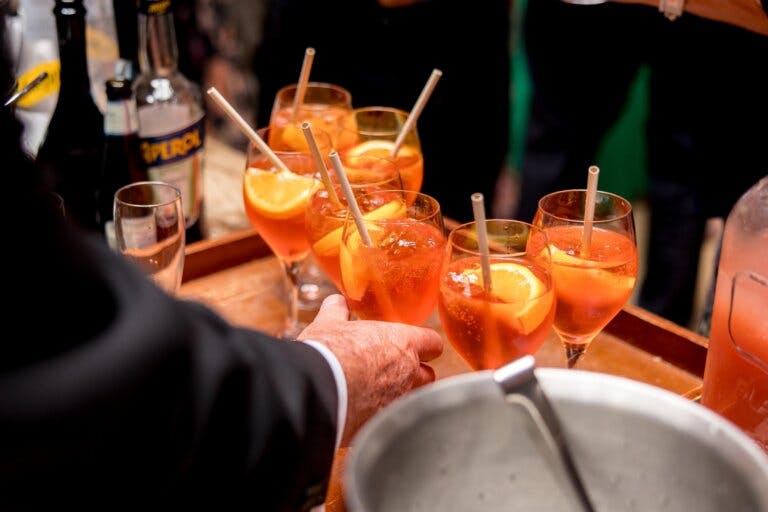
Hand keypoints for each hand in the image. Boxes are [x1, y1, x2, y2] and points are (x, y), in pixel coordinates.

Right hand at [298, 294, 442, 444]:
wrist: (316, 390)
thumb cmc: (328, 351)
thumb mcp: (329, 323)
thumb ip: (337, 310)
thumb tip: (336, 302)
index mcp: (402, 343)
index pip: (432, 343)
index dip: (425, 344)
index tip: (416, 345)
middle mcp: (408, 373)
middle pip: (428, 375)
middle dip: (415, 374)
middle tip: (394, 370)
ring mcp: (398, 401)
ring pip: (411, 400)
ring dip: (399, 396)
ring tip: (377, 394)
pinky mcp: (382, 423)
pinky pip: (388, 419)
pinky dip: (380, 416)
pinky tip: (362, 413)